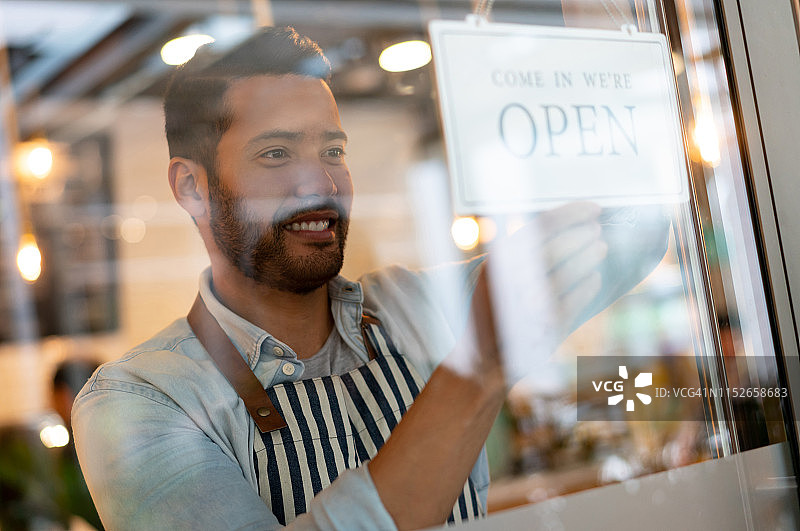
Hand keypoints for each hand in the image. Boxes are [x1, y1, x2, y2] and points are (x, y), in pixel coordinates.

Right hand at [484, 201, 607, 383]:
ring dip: (589, 258)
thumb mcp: (497, 271)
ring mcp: (527, 305)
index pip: (541, 225)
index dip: (572, 213)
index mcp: (499, 259)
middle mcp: (510, 280)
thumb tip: (568, 225)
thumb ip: (523, 249)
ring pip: (567, 274)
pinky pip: (574, 302)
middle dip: (582, 236)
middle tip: (597, 231)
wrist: (481, 354)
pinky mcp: (543, 328)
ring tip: (600, 249)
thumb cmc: (494, 305)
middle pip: (556, 248)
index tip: (594, 208)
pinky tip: (593, 279)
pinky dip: (588, 287)